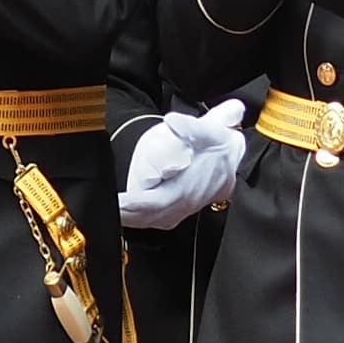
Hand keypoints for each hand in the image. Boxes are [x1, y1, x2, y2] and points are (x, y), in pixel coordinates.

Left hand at [118, 101, 253, 230]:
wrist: (235, 157)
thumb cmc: (221, 145)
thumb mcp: (211, 129)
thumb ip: (191, 126)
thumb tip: (172, 121)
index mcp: (187, 189)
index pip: (157, 202)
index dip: (135, 205)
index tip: (118, 201)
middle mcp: (183, 203)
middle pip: (150, 216)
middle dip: (127, 214)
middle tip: (108, 207)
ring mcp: (182, 208)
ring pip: (153, 220)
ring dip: (132, 219)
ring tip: (112, 212)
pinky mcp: (180, 209)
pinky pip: (157, 220)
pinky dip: (141, 220)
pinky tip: (129, 216)